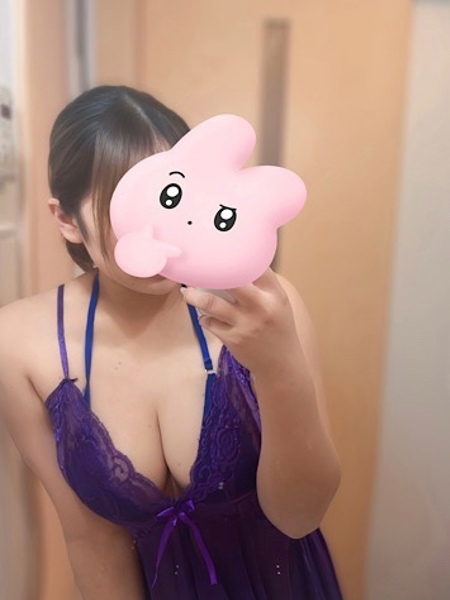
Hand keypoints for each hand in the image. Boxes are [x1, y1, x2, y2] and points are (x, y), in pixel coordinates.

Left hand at [181, 269, 302, 376]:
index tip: (222, 253)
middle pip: (230, 280)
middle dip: (210, 273)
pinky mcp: (233, 339)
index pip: (255, 267)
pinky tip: (206, 317)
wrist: (280, 364)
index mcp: (275, 294)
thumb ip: (261, 286)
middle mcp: (261, 306)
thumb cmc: (277, 328)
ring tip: (187, 292)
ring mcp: (246, 324)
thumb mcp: (278, 304)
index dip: (237, 257)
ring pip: (210, 303)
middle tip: (198, 269)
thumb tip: (235, 265)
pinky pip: (209, 322)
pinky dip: (204, 318)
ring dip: (194, 296)